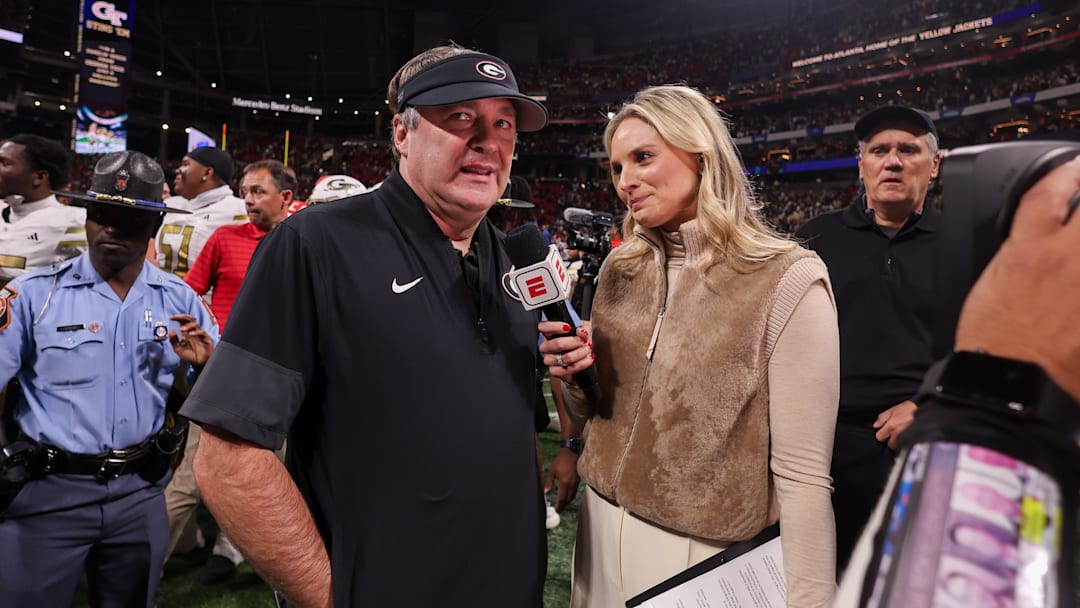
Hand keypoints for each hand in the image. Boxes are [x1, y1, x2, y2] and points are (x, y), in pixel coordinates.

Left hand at [169, 313, 213, 366]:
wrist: (199, 364)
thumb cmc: (190, 356)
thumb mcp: (178, 349)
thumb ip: (174, 341)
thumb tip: (170, 332)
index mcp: (186, 332)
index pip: (182, 321)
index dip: (177, 318)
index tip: (171, 317)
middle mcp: (193, 331)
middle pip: (189, 319)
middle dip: (182, 317)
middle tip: (176, 317)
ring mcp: (199, 334)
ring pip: (195, 324)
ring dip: (188, 325)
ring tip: (181, 329)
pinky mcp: (206, 338)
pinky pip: (202, 332)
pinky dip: (195, 332)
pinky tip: (190, 334)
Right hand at [538, 321, 592, 381]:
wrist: (583, 359)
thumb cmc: (580, 343)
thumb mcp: (585, 331)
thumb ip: (584, 328)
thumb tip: (581, 331)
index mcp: (550, 334)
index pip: (543, 327)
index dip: (554, 326)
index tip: (568, 328)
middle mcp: (547, 347)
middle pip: (556, 344)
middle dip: (574, 342)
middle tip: (584, 341)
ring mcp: (549, 360)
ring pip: (563, 358)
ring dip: (579, 354)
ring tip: (587, 350)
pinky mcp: (555, 371)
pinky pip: (565, 370)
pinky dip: (580, 365)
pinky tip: (587, 359)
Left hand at [544, 446, 580, 511]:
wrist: (572, 452)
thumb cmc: (561, 460)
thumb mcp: (552, 470)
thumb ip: (549, 482)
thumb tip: (545, 492)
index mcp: (564, 483)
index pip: (562, 499)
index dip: (559, 506)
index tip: (556, 510)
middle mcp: (571, 484)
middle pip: (568, 499)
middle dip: (564, 506)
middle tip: (559, 509)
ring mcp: (576, 482)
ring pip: (573, 496)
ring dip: (568, 501)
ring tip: (563, 504)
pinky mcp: (578, 479)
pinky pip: (575, 491)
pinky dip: (571, 495)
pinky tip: (568, 495)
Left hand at [873, 399, 917, 448]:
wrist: (924, 409)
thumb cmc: (909, 408)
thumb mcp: (892, 409)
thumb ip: (882, 418)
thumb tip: (876, 425)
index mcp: (891, 426)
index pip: (879, 437)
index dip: (881, 434)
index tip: (884, 432)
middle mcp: (898, 433)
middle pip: (890, 444)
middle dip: (891, 440)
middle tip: (894, 432)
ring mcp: (906, 437)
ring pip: (898, 445)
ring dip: (898, 441)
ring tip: (902, 433)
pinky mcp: (914, 439)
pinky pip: (906, 444)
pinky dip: (906, 442)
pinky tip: (907, 435)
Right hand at [955, 155, 1079, 401]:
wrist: (1010, 385)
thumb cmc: (991, 342)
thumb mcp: (993, 285)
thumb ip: (1020, 258)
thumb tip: (1037, 243)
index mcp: (1029, 250)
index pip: (1051, 191)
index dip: (1068, 173)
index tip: (1074, 170)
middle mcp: (1066, 257)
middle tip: (1079, 209)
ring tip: (1073, 252)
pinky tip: (1077, 294)